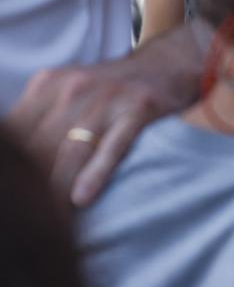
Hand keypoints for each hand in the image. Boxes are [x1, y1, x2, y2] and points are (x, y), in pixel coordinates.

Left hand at [8, 27, 200, 206]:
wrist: (166, 64)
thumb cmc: (110, 89)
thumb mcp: (67, 90)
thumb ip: (38, 118)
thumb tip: (13, 162)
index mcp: (49, 84)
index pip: (16, 133)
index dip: (13, 168)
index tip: (15, 194)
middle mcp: (74, 88)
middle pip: (40, 147)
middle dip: (31, 185)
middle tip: (31, 217)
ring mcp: (107, 98)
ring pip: (71, 151)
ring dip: (56, 189)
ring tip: (49, 223)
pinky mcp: (138, 108)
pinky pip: (113, 146)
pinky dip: (96, 173)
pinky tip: (82, 198)